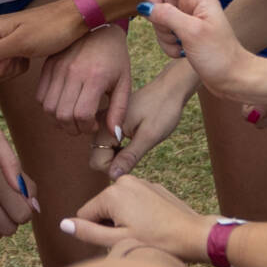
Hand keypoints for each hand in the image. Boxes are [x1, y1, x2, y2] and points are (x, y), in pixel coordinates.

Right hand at [0, 0, 85, 82]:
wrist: (75, 19)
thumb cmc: (51, 29)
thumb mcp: (21, 43)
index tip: (13, 61)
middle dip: (2, 70)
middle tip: (21, 59)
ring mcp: (2, 39)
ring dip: (11, 69)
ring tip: (26, 57)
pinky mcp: (13, 46)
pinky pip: (6, 65)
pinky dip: (17, 66)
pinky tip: (28, 58)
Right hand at [34, 22, 132, 137]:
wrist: (98, 24)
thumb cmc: (115, 56)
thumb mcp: (124, 83)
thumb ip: (119, 110)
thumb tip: (114, 136)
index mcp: (95, 77)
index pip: (82, 115)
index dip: (87, 128)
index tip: (94, 126)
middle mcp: (73, 72)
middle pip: (62, 115)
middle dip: (72, 128)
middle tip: (82, 126)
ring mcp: (57, 68)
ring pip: (48, 108)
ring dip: (58, 120)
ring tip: (71, 117)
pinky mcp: (48, 65)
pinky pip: (40, 96)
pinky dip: (48, 107)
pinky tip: (62, 104)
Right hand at [59, 175, 211, 262]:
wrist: (194, 235)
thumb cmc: (158, 241)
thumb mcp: (118, 241)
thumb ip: (88, 232)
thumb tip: (63, 225)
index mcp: (112, 194)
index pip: (85, 215)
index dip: (95, 232)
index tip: (117, 241)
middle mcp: (124, 181)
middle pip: (101, 208)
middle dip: (109, 225)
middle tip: (131, 238)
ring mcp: (141, 182)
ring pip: (118, 205)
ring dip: (123, 220)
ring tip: (144, 233)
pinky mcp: (154, 187)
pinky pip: (134, 201)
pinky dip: (138, 214)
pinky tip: (153, 226)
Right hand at [97, 59, 199, 178]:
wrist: (170, 88)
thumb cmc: (163, 110)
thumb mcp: (149, 136)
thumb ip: (130, 157)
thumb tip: (113, 177)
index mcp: (106, 126)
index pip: (96, 162)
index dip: (115, 167)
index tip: (134, 157)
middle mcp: (100, 123)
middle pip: (97, 157)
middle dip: (116, 161)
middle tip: (138, 148)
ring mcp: (104, 122)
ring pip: (103, 150)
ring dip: (118, 155)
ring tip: (138, 142)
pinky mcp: (110, 122)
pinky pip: (108, 143)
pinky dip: (120, 147)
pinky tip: (135, 139)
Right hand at [142, 0, 254, 98]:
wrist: (232, 78)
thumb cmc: (219, 55)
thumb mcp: (191, 32)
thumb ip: (166, 15)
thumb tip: (144, 6)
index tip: (156, 13)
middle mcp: (192, 1)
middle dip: (159, 21)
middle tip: (175, 34)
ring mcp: (187, 17)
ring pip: (158, 18)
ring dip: (164, 36)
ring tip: (182, 46)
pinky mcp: (184, 32)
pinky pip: (164, 33)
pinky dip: (168, 45)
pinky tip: (182, 52)